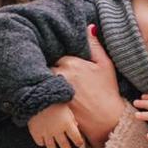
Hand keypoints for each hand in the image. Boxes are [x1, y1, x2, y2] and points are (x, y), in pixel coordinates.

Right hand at [28, 103, 83, 147]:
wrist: (36, 97)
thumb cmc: (53, 101)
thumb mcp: (66, 108)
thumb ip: (71, 118)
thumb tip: (75, 126)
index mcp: (67, 124)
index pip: (76, 138)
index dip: (78, 142)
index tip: (79, 144)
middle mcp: (57, 130)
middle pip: (64, 145)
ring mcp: (46, 133)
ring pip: (51, 147)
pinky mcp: (36, 133)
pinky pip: (40, 142)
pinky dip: (42, 143)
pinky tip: (43, 143)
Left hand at [52, 26, 124, 147]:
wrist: (107, 120)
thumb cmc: (107, 92)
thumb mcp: (105, 65)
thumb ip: (95, 45)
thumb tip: (89, 26)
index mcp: (71, 62)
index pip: (55, 56)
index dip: (57, 62)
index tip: (61, 68)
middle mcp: (60, 74)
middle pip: (45, 68)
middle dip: (49, 72)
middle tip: (54, 79)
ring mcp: (53, 90)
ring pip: (42, 82)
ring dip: (44, 84)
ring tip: (48, 90)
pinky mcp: (51, 105)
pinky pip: (40, 96)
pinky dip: (42, 97)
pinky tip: (47, 101)